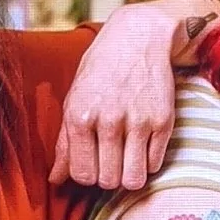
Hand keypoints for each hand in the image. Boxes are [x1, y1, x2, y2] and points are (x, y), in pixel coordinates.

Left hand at [51, 0, 219, 188]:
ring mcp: (138, 121)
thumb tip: (56, 180)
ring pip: (133, 179)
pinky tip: (143, 144)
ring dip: (130, 175)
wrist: (138, 38)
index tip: (93, 163)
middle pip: (108, 181)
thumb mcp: (74, 98)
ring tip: (127, 159)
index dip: (87, 175)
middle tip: (111, 160)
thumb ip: (64, 141)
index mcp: (80, 116)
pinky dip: (148, 161)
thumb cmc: (101, 69)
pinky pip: (155, 164)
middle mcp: (108, 120)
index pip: (82, 174)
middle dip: (109, 177)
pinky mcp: (163, 121)